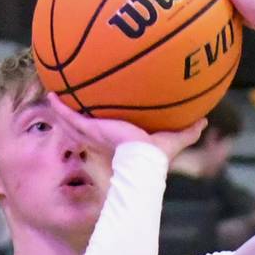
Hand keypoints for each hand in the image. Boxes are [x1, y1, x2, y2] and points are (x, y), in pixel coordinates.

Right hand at [46, 92, 206, 162]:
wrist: (143, 163)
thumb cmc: (156, 157)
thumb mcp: (173, 139)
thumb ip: (188, 131)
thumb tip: (204, 120)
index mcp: (122, 138)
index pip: (111, 127)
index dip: (106, 119)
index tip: (102, 107)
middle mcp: (106, 136)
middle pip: (89, 124)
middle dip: (81, 112)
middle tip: (72, 97)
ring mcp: (96, 133)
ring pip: (76, 120)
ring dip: (65, 108)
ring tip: (54, 91)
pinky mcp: (91, 130)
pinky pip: (72, 117)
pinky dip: (60, 107)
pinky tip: (50, 94)